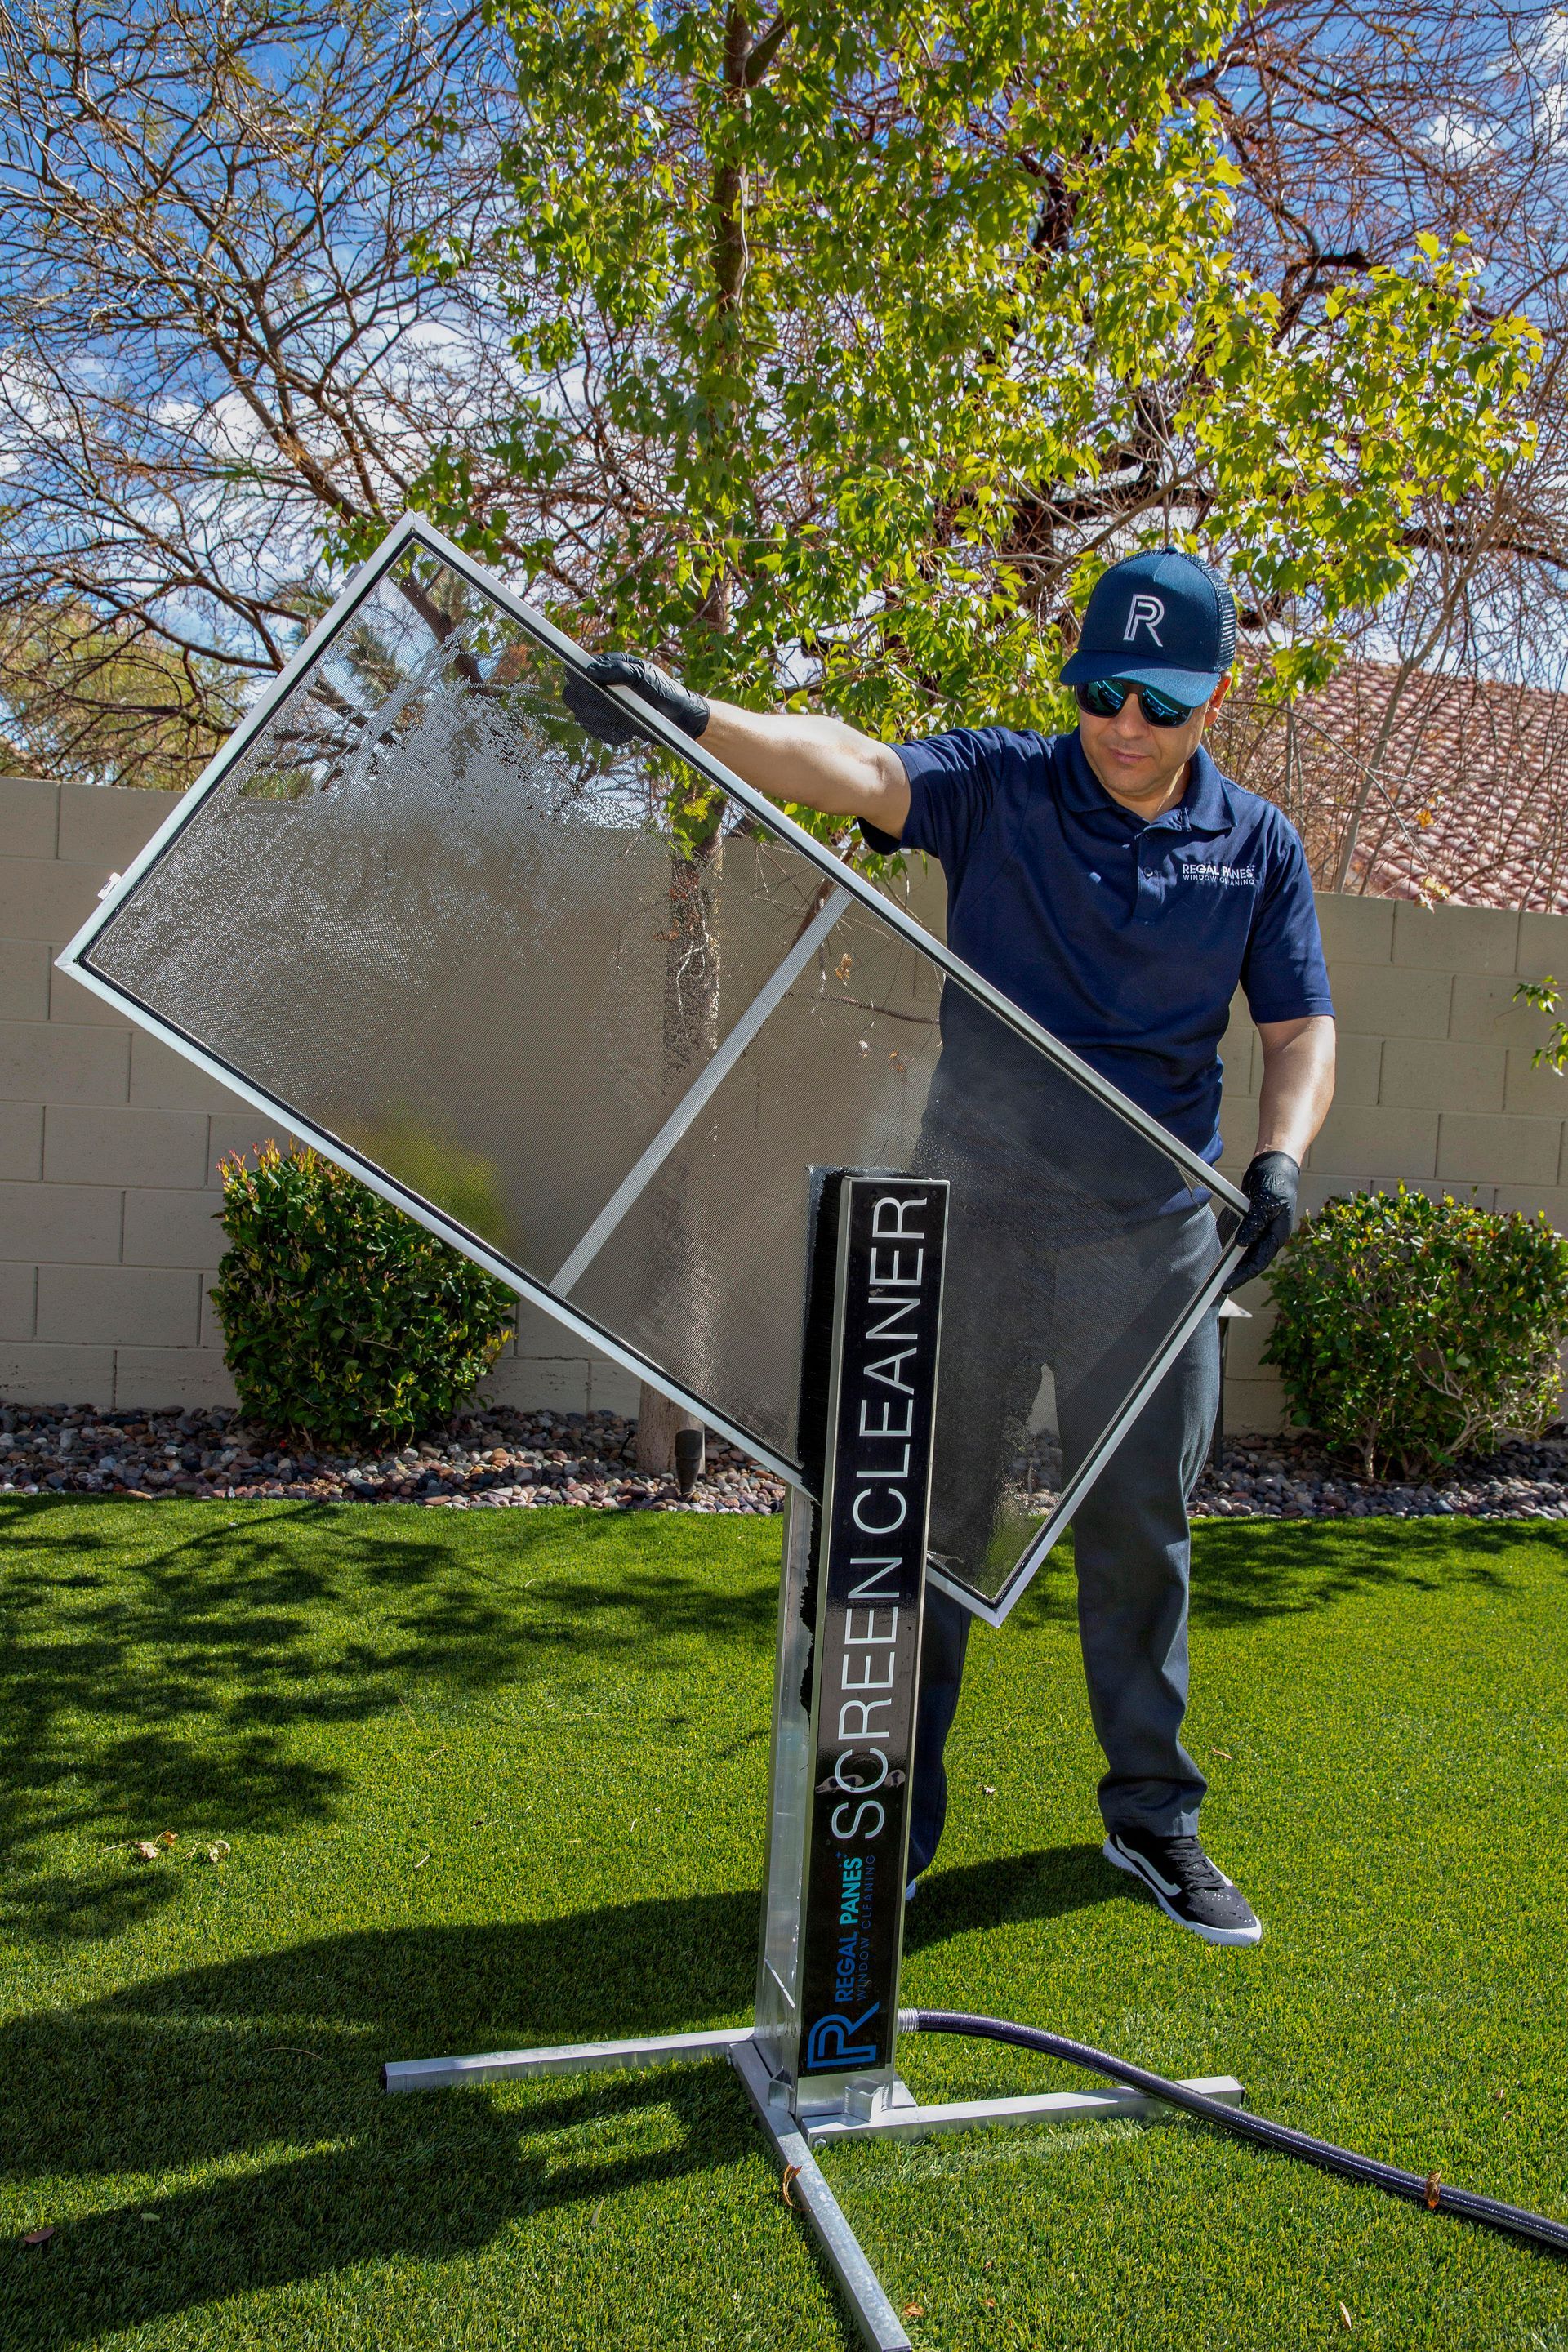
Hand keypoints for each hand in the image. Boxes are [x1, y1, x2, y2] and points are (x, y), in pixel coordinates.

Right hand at [561, 652, 709, 746]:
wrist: (681, 719)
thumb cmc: (666, 692)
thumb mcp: (644, 677)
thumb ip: (618, 670)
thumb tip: (589, 670)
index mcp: (609, 665)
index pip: (578, 670)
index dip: (578, 682)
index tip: (593, 693)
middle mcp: (602, 683)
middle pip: (574, 695)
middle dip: (590, 707)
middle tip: (611, 713)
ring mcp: (604, 703)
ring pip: (582, 715)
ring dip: (600, 723)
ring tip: (624, 725)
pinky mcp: (608, 722)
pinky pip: (594, 730)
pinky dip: (607, 735)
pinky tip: (625, 734)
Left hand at [1223, 1150, 1299, 1291]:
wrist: (1274, 1162)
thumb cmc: (1277, 1181)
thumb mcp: (1268, 1201)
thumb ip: (1256, 1222)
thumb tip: (1244, 1242)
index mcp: (1277, 1234)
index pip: (1259, 1262)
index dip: (1243, 1275)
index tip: (1227, 1285)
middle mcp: (1269, 1235)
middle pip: (1250, 1260)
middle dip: (1235, 1272)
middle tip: (1216, 1284)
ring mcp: (1259, 1228)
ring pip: (1243, 1250)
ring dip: (1231, 1260)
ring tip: (1215, 1271)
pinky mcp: (1250, 1220)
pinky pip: (1237, 1235)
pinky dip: (1227, 1241)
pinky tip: (1218, 1248)